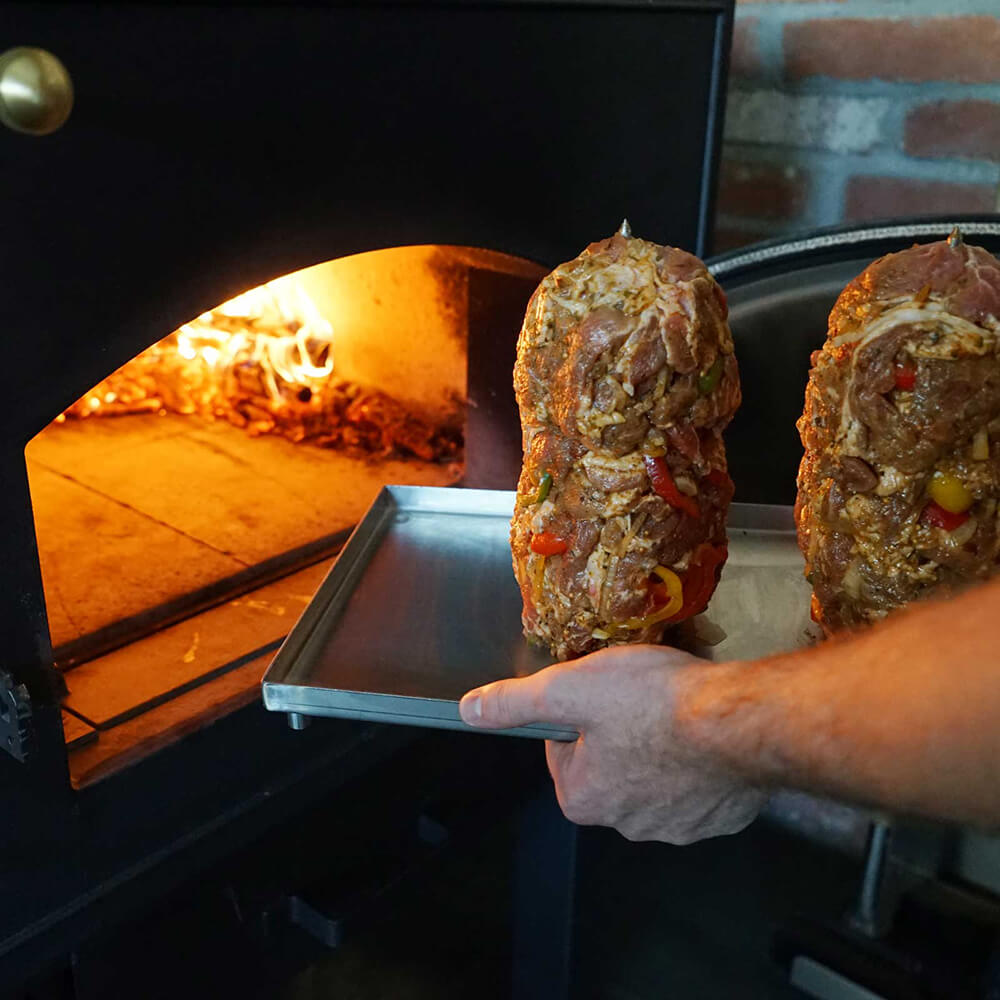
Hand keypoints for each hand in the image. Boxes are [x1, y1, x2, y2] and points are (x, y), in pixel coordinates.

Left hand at [459, 645, 765, 843]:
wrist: (738, 723)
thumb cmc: (653, 704)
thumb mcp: (571, 688)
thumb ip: (516, 702)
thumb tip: (470, 709)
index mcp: (583, 798)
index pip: (564, 750)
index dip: (579, 712)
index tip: (601, 693)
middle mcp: (626, 824)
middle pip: (609, 763)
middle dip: (620, 731)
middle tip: (640, 696)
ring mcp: (678, 826)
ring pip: (655, 774)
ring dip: (661, 746)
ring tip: (676, 710)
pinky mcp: (720, 818)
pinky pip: (699, 785)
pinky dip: (699, 762)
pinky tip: (704, 734)